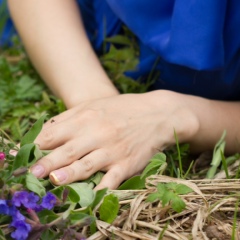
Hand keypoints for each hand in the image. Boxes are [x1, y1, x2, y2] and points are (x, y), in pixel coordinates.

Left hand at [30, 90, 199, 189]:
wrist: (156, 114)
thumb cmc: (122, 109)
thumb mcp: (94, 105)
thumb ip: (69, 117)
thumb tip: (46, 131)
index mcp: (87, 118)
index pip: (55, 133)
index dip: (39, 145)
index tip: (28, 154)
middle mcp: (98, 134)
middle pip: (67, 150)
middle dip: (46, 163)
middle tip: (31, 173)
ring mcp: (113, 150)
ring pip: (86, 165)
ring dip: (68, 175)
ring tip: (53, 182)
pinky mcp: (127, 163)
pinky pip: (111, 180)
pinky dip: (101, 190)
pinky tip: (90, 198)